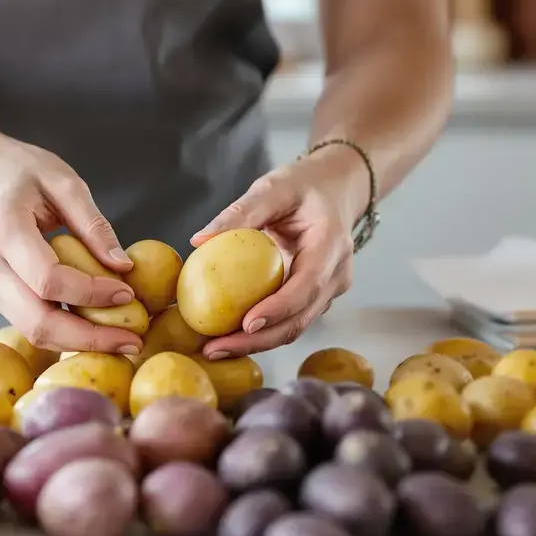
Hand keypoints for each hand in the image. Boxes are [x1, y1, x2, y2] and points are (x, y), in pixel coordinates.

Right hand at [0, 137, 142, 355]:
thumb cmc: (21, 173)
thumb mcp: (63, 181)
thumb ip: (93, 224)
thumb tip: (124, 267)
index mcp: (4, 230)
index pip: (48, 279)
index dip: (91, 293)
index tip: (128, 292)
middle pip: (38, 320)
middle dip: (89, 337)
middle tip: (132, 341)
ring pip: (33, 331)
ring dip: (79, 342)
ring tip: (121, 341)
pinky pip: (30, 322)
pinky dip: (65, 332)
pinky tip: (96, 328)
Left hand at [190, 157, 359, 357]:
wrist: (335, 191)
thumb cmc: (303, 186)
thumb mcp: (273, 188)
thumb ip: (240, 212)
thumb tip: (198, 240)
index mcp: (332, 245)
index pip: (307, 286)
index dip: (278, 308)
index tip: (245, 322)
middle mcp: (336, 275)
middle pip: (299, 319)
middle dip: (258, 340)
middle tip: (215, 348)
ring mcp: (328, 291)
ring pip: (294, 327)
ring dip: (255, 343)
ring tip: (213, 350)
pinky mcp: (315, 298)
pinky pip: (289, 321)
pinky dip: (260, 333)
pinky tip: (226, 338)